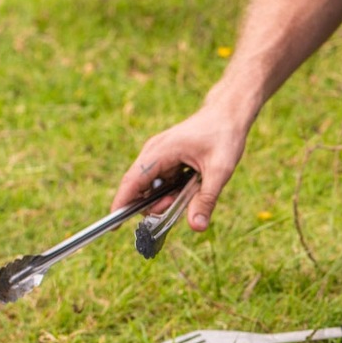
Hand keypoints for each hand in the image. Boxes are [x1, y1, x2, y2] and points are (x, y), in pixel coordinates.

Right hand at [111, 104, 249, 231]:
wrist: (227, 115)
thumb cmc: (224, 137)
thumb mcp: (220, 171)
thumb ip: (206, 199)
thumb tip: (197, 227)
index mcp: (161, 152)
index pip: (133, 180)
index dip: (122, 203)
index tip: (114, 224)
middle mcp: (153, 152)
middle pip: (139, 188)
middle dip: (153, 205)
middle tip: (177, 207)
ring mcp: (158, 156)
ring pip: (151, 187)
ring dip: (165, 199)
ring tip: (189, 191)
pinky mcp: (166, 160)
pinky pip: (161, 182)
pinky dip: (171, 192)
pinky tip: (189, 186)